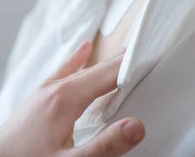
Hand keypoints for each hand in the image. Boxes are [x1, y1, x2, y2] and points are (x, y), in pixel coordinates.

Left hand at [0, 42, 144, 156]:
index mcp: (66, 97)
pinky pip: (64, 71)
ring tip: (128, 50)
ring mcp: (45, 91)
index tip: (156, 54)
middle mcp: (55, 87)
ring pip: (83, 69)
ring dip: (106, 62)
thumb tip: (138, 125)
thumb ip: (104, 146)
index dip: (133, 65)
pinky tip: (85, 48)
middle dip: (124, 60)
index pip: (109, 74)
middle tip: (150, 49)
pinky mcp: (38, 98)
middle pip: (98, 68)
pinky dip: (78, 60)